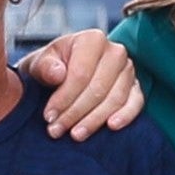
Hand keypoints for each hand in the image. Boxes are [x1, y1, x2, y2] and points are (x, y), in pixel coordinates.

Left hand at [23, 29, 143, 139]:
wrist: (61, 73)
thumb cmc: (50, 68)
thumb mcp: (38, 64)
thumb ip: (44, 67)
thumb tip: (57, 74)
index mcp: (92, 40)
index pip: (81, 74)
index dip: (64, 98)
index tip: (48, 117)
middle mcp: (115, 51)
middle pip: (98, 88)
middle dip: (75, 113)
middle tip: (57, 130)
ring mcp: (128, 69)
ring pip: (115, 98)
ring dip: (94, 120)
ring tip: (75, 135)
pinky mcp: (135, 87)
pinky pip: (136, 103)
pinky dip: (125, 116)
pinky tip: (111, 127)